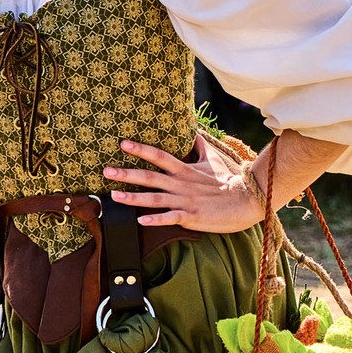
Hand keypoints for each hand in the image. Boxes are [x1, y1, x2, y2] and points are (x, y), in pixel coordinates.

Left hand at [103, 135, 267, 232]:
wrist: (247, 199)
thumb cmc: (229, 180)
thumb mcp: (212, 159)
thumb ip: (199, 146)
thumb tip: (194, 131)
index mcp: (184, 170)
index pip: (159, 156)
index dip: (140, 149)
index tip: (122, 144)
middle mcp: (181, 184)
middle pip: (149, 177)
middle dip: (126, 173)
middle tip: (105, 171)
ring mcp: (185, 201)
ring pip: (154, 199)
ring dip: (133, 198)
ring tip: (114, 196)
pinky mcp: (191, 217)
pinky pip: (170, 218)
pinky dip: (156, 220)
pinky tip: (140, 221)